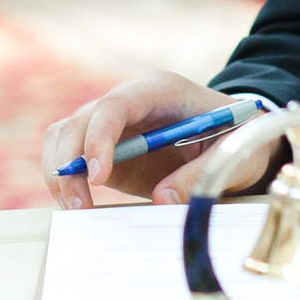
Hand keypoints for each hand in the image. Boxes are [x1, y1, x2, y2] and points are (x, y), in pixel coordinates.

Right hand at [42, 73, 266, 208]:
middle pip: (80, 120)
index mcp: (160, 90)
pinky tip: (77, 205)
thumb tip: (164, 200)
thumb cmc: (239, 137)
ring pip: (66, 134)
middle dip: (71, 161)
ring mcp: (114, 123)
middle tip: (79, 205)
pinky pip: (71, 154)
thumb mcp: (233, 153)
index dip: (99, 137)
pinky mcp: (108, 147)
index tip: (99, 176)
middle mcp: (129, 100)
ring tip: (75, 208)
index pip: (115, 105)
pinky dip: (66, 178)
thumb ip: (201, 175)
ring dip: (60, 170)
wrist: (239, 136)